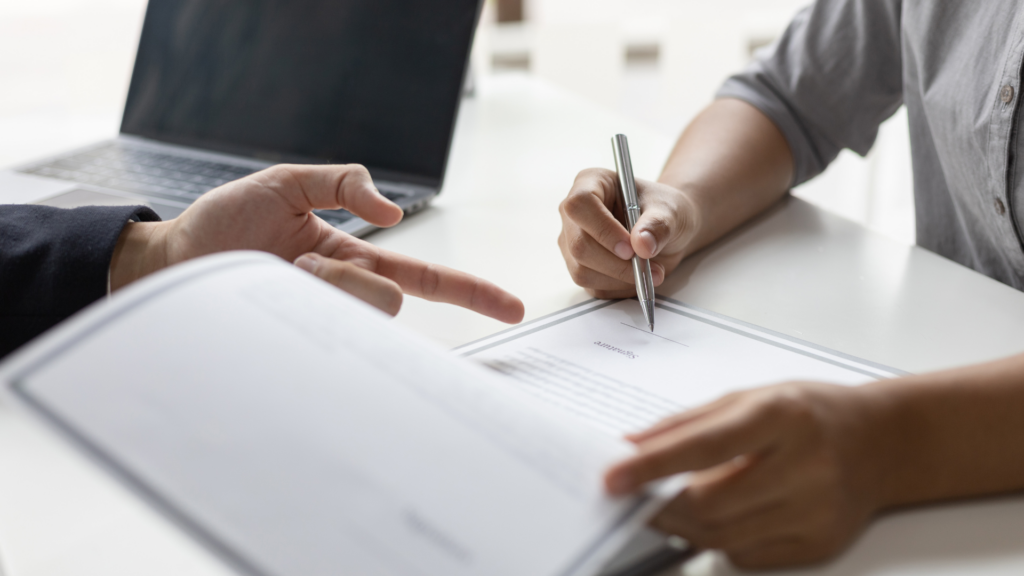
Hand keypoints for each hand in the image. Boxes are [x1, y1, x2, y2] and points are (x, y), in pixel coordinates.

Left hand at [110, 164, 524, 321]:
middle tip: (299, 265)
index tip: (512, 308)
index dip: (471, 292)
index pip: (426, 280)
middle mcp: (345, 297)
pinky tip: (271, 296)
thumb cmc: (224, 224)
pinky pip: (326, 332)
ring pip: (358, 313)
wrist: (168, 261)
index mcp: (354, 262)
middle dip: (349, 277)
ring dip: (320, 284)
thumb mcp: (286, 182)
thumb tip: (394, 212)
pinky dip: (304, 300)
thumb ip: (343, 181)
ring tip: (278, 275)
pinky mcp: (299, 343)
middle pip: (389, 299)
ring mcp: (323, 322)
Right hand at [557, 168, 700, 298]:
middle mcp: (574, 214)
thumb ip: (658, 225)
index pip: (580, 205)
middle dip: (616, 263)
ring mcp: (573, 242)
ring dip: (620, 277)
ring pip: (582, 270)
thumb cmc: (664, 210)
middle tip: (647, 265)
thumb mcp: (670, 211)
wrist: (667, 230)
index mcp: (590, 183)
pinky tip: (637, 275)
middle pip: (579, 244)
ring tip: (651, 270)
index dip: (603, 229)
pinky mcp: (580, 267)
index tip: (630, 248)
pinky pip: (593, 286)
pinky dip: (620, 287)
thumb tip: (642, 244)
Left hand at [604, 382, 883, 569]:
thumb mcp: (749, 397)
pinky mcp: (819, 544)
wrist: (882, 443)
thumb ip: (686, 424)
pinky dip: (718, 539)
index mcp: (783, 416)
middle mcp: (805, 465)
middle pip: (710, 502)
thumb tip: (630, 446)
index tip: (612, 478)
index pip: (706, 446)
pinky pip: (746, 555)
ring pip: (722, 536)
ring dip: (681, 525)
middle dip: (659, 504)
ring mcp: (816, 511)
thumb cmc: (810, 412)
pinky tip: (716, 517)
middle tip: (633, 497)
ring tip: (667, 504)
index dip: (653, 466)